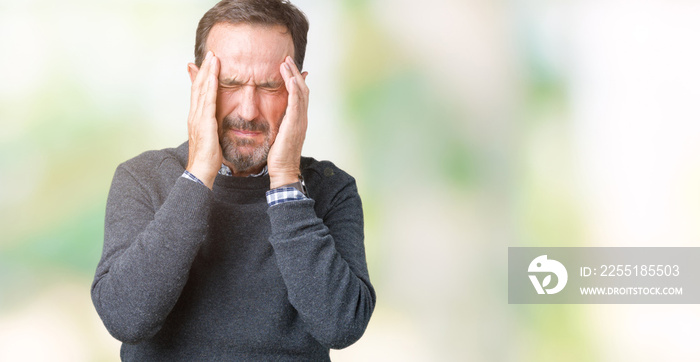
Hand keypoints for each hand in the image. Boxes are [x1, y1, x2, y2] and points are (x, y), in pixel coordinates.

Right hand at [186, 51, 221, 188]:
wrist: (201, 171)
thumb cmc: (208, 158)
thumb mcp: (211, 137)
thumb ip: (213, 126)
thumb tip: (216, 120)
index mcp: (196, 118)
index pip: (199, 93)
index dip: (202, 77)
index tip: (209, 63)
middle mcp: (194, 115)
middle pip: (198, 87)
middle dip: (204, 69)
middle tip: (210, 53)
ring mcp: (197, 118)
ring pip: (201, 90)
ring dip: (207, 72)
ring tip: (212, 58)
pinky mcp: (204, 123)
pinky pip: (207, 101)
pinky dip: (209, 87)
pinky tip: (213, 76)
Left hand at [268, 56, 308, 188]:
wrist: (283, 172)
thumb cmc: (278, 156)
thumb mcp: (278, 135)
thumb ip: (278, 122)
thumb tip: (273, 115)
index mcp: (298, 120)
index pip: (299, 94)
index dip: (295, 78)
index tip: (286, 66)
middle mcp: (302, 118)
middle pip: (302, 89)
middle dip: (295, 72)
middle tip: (287, 58)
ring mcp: (300, 121)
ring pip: (300, 93)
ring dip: (294, 76)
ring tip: (286, 63)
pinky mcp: (294, 126)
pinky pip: (296, 104)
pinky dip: (294, 90)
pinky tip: (290, 79)